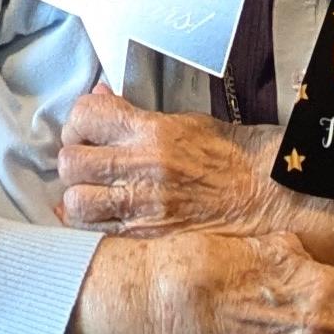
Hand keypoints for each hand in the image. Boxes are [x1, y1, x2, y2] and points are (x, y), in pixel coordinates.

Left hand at [57, 85, 286, 237]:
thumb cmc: (227, 154)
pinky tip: (100, 212)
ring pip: (75, 202)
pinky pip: (94, 232)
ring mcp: (142, 208)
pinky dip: (89, 222)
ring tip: (95, 189)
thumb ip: (134, 113)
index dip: (80, 119)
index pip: (86, 115)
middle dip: (74, 157)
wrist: (261, 194)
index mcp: (151, 132)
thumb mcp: (182, 120)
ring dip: (78, 194)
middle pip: (72, 162)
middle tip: (89, 157)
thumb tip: (99, 96)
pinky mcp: (145, 237)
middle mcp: (142, 169)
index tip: (89, 126)